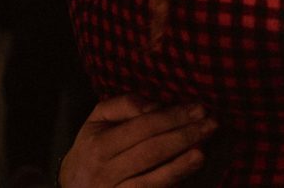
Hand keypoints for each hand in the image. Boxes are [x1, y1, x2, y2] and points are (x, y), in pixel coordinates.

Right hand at [58, 95, 216, 187]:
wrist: (71, 187)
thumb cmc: (92, 146)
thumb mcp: (98, 119)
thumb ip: (124, 105)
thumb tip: (154, 106)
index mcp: (99, 146)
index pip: (142, 127)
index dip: (173, 117)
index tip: (199, 108)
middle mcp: (104, 173)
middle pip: (151, 152)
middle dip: (184, 136)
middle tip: (212, 124)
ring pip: (150, 182)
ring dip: (180, 167)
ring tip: (203, 152)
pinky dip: (169, 185)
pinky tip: (186, 174)